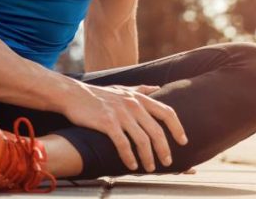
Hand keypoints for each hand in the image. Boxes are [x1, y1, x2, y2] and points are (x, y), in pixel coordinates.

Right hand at [61, 83, 187, 172]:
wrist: (72, 95)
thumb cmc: (97, 94)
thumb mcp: (121, 89)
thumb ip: (140, 90)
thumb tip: (157, 88)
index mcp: (138, 98)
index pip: (167, 112)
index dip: (177, 128)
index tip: (183, 141)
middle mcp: (133, 105)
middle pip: (156, 131)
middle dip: (164, 149)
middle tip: (167, 162)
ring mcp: (120, 114)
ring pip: (142, 140)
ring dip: (148, 157)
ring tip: (149, 167)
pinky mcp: (107, 123)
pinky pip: (123, 144)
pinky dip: (129, 157)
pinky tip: (132, 165)